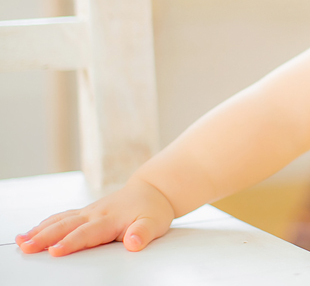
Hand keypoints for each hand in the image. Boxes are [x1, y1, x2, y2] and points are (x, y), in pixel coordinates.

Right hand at [15, 177, 175, 256]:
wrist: (153, 191)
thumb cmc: (153, 210)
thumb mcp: (155, 223)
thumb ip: (143, 233)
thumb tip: (133, 242)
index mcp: (111, 218)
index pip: (87, 233)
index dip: (71, 242)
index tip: (55, 251)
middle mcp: (96, 213)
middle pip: (67, 226)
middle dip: (45, 237)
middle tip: (26, 247)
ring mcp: (89, 211)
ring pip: (61, 220)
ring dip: (40, 230)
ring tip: (21, 241)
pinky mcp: (86, 212)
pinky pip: (63, 217)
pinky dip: (46, 224)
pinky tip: (31, 232)